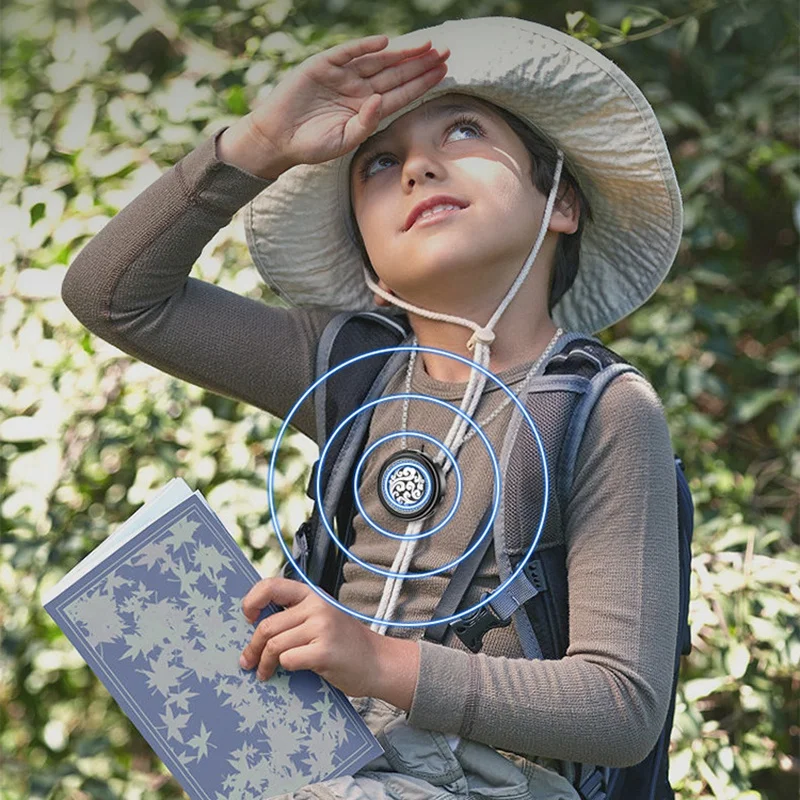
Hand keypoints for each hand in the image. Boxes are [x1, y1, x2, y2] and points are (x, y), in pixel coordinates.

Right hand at [238, 34, 449, 170]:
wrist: (278, 139)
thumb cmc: (312, 145)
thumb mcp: (344, 141)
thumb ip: (365, 124)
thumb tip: (382, 101)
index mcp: (367, 108)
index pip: (401, 93)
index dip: (422, 83)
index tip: (443, 72)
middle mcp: (358, 89)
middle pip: (395, 73)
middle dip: (420, 63)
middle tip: (445, 52)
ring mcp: (342, 75)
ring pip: (377, 60)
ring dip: (401, 53)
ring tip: (426, 46)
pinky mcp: (322, 66)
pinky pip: (346, 53)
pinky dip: (364, 47)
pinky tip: (384, 43)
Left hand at [239, 577, 386, 698]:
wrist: (378, 662)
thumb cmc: (344, 643)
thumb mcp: (321, 618)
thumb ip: (295, 615)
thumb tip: (254, 625)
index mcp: (312, 595)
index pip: (271, 586)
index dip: (252, 601)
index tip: (247, 618)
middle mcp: (317, 606)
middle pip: (267, 625)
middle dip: (252, 647)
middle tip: (247, 661)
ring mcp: (322, 627)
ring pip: (274, 645)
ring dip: (264, 663)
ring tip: (263, 673)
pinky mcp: (324, 651)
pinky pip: (288, 660)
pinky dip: (284, 669)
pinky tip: (290, 673)